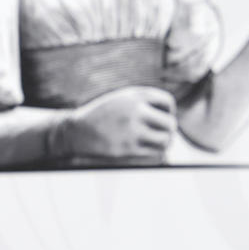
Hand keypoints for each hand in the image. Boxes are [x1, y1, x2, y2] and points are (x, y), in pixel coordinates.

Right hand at [62, 87, 176, 159]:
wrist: (77, 131)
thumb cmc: (103, 115)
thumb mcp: (122, 98)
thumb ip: (144, 101)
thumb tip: (171, 114)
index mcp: (135, 95)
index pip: (167, 102)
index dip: (169, 111)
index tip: (162, 117)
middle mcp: (136, 111)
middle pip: (170, 123)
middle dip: (169, 129)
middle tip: (163, 133)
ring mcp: (132, 131)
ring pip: (165, 140)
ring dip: (165, 143)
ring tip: (159, 143)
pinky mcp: (128, 149)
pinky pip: (155, 154)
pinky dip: (157, 154)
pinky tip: (152, 152)